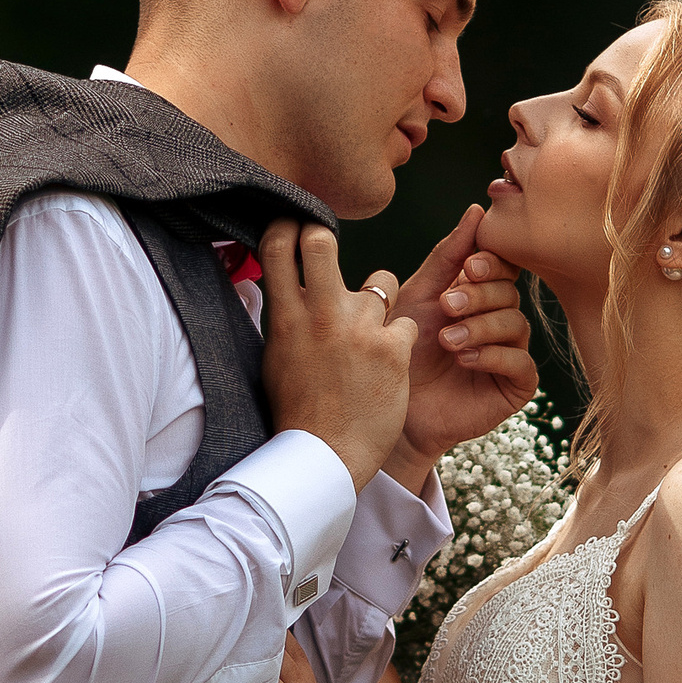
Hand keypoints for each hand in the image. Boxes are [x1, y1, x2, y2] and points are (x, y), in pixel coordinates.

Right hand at [257, 220, 418, 492]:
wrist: (326, 456)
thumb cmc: (298, 411)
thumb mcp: (275, 358)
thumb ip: (282, 317)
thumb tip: (278, 281)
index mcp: (286, 318)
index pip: (278, 246)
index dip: (287, 226)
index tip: (294, 226)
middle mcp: (320, 315)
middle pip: (321, 241)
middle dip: (324, 237)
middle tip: (328, 248)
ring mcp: (359, 329)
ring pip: (381, 282)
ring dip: (379, 301)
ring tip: (371, 335)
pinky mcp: (393, 349)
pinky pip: (406, 323)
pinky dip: (400, 341)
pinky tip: (389, 366)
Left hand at [375, 205, 537, 482]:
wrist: (391, 408)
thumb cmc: (400, 351)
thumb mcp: (418, 297)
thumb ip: (447, 256)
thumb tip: (476, 211)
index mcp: (479, 294)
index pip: (502, 266)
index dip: (491, 263)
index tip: (468, 266)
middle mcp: (499, 320)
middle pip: (510, 292)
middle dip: (480, 295)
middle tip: (448, 305)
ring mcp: (510, 353)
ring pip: (516, 324)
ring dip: (481, 327)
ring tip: (448, 339)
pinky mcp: (515, 386)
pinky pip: (521, 363)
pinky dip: (494, 356)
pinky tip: (464, 359)